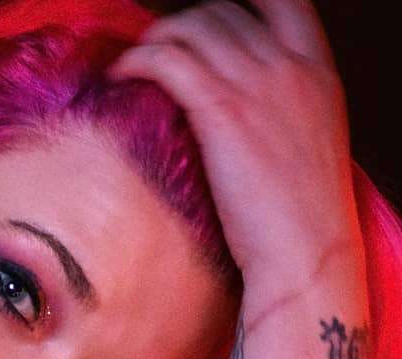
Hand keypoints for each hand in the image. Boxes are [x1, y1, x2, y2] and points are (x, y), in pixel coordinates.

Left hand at [108, 1, 361, 291]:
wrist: (305, 252)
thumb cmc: (300, 222)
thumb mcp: (306, 150)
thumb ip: (281, 116)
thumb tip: (239, 116)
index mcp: (318, 73)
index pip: (284, 3)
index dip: (240, 5)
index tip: (207, 24)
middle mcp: (290, 67)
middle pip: (227, 13)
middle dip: (185, 26)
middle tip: (157, 52)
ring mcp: (258, 83)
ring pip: (195, 27)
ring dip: (156, 39)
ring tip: (133, 64)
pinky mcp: (223, 109)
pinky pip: (169, 60)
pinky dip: (139, 60)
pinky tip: (122, 76)